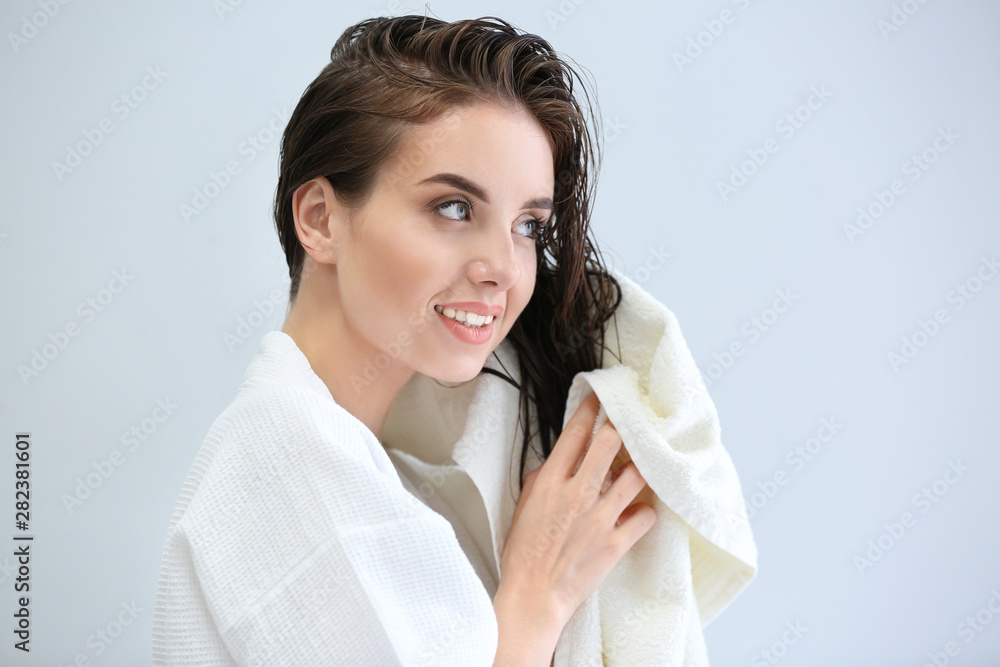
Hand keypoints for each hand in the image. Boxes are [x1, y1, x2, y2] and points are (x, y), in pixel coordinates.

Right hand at [496, 390, 657, 629]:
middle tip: (629, 423)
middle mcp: (578, 494)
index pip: (576, 433)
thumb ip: (543, 478)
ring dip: (639, 469)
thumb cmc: (524, 552)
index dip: (591, 409)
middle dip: (622, 427)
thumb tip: (561, 460)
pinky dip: (646, 511)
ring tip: (638, 468)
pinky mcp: (616, 543)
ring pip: (635, 475)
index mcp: (551, 482)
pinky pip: (646, 515)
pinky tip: (639, 510)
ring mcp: (600, 518)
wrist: (533, 596)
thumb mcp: (524, 505)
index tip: (600, 396)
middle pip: (611, 442)